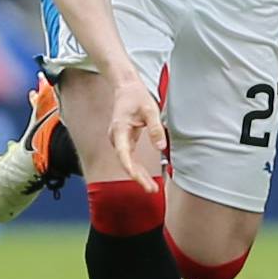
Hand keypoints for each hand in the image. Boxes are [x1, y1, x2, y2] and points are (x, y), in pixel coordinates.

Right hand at [106, 77, 166, 193]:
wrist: (126, 88)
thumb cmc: (137, 97)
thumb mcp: (150, 110)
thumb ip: (155, 129)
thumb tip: (162, 148)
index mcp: (119, 130)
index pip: (124, 155)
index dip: (131, 169)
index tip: (139, 179)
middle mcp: (116, 138)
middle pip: (125, 162)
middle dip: (137, 177)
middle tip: (151, 189)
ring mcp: (118, 140)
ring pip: (127, 162)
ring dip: (137, 174)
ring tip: (151, 187)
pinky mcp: (123, 140)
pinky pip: (129, 157)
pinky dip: (137, 167)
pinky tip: (145, 176)